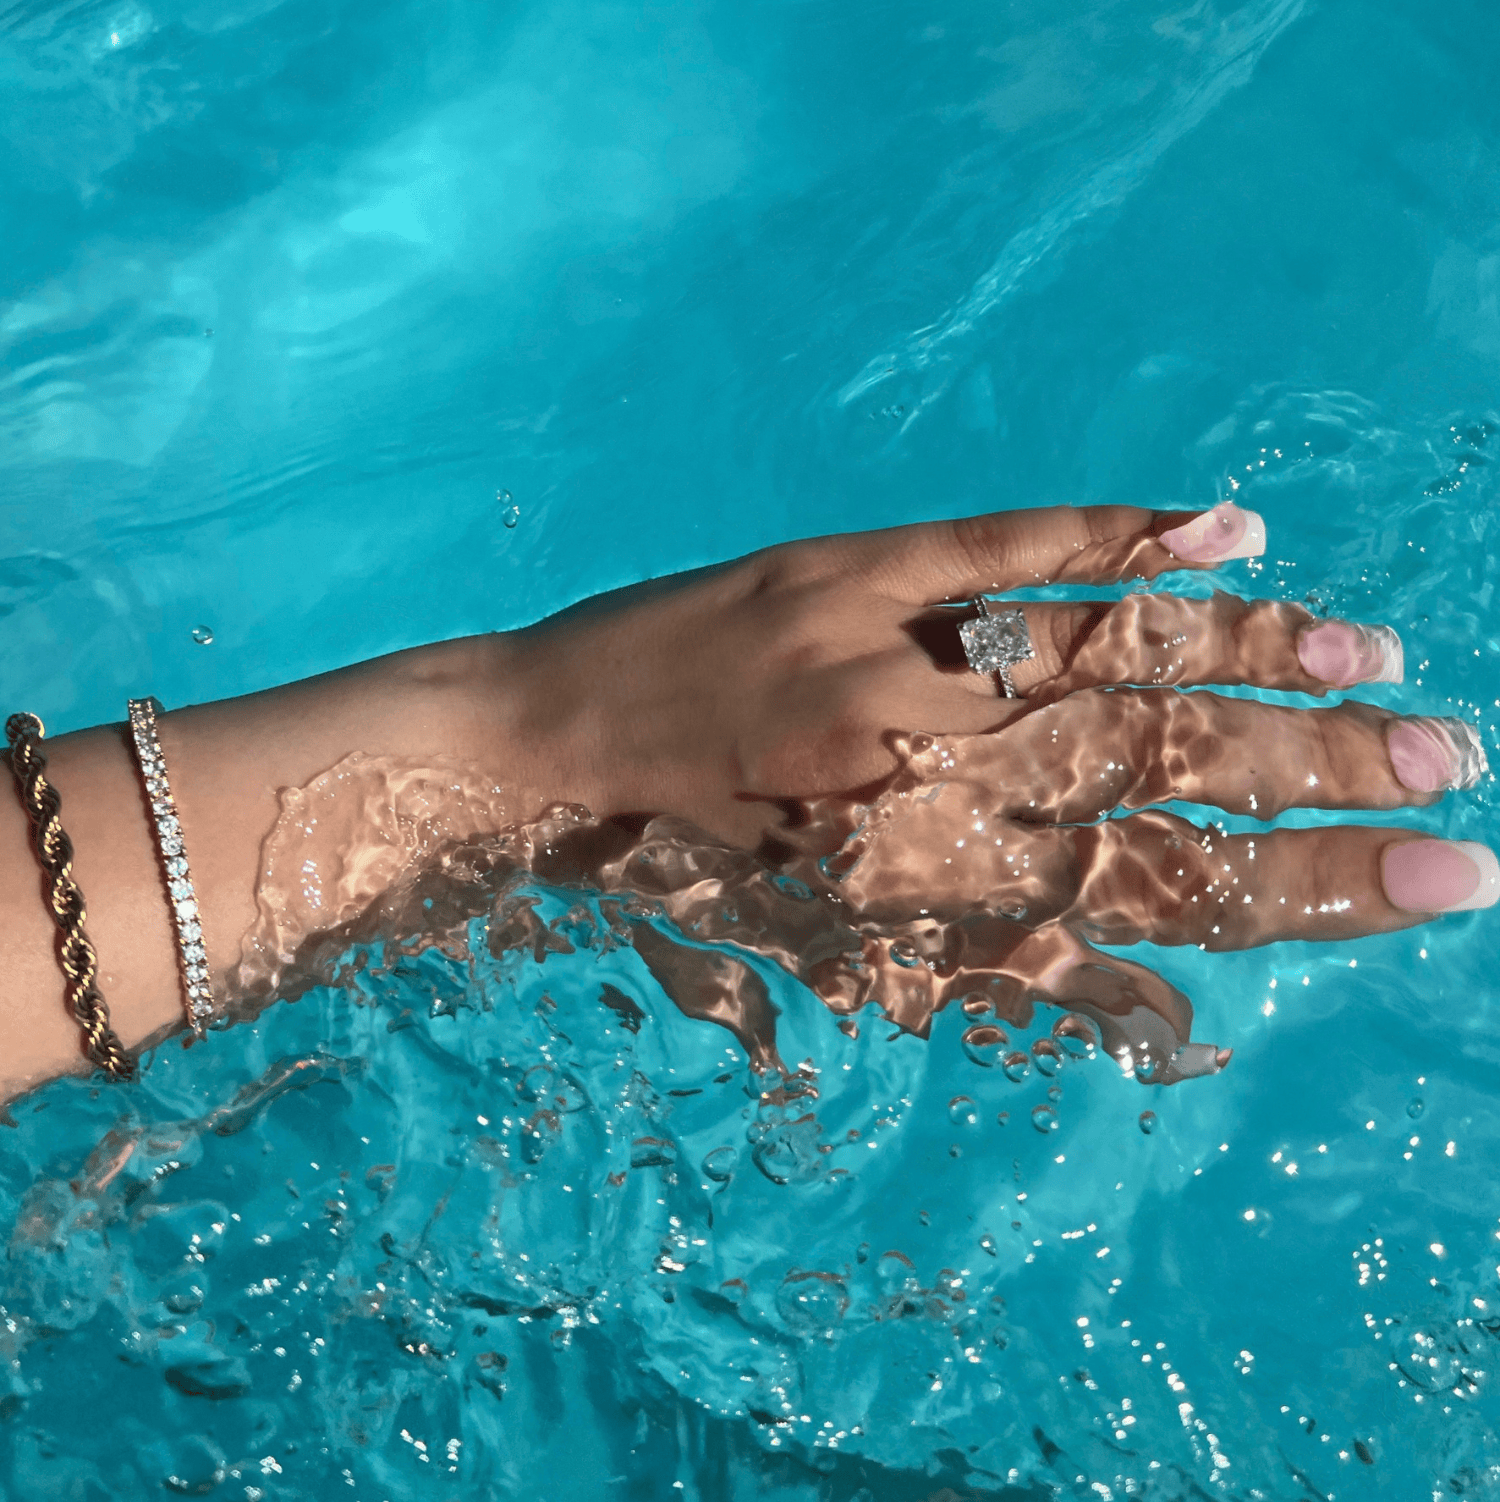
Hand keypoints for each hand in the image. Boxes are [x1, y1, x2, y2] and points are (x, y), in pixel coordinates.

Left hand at [487, 500, 1492, 1082]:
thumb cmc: (677, 883)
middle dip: (1311, 770)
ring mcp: (880, 650)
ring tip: (1373, 657)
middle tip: (1452, 764)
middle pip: (1150, 767)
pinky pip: (997, 545)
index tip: (1439, 882)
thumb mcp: (830, 956)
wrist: (524, 763)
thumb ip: (997, 981)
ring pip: (1098, 651)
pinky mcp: (840, 568)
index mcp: (912, 879)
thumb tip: (1174, 1019)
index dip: (1303, 890)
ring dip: (1246, 654)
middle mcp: (912, 769)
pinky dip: (1116, 538)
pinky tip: (1225, 534)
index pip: (1149, 891)